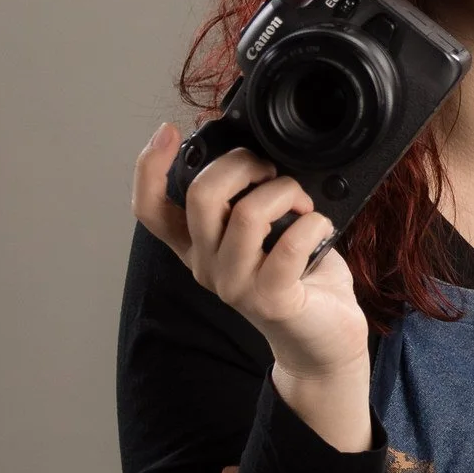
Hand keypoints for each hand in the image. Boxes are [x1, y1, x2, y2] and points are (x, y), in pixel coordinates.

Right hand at [134, 122, 368, 383]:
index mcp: (199, 247)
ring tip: (303, 204)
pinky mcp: (270, 299)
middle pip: (202, 195)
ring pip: (247, 214)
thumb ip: (248, 201)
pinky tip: (321, 228)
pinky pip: (289, 243)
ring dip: (285, 192)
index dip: (149, 168)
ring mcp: (235, 285)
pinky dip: (313, 223)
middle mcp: (207, 266)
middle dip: (242, 164)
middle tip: (271, 172)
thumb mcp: (263, 234)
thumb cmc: (300, 279)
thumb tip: (260, 155)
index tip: (167, 132)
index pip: (150, 209)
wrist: (324, 340)